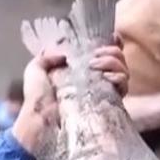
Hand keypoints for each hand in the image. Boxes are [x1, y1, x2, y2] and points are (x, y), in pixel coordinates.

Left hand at [13, 46, 128, 151]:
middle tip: (94, 57)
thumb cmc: (37, 100)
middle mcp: (96, 80)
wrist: (41, 121)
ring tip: (95, 66)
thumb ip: (47, 56)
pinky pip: (124, 86)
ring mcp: (105, 92)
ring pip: (123, 70)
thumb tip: (66, 53)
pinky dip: (119, 77)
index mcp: (81, 70)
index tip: (109, 37)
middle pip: (118, 58)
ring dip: (112, 62)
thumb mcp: (35, 70)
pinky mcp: (110, 104)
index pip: (105, 52)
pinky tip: (107, 77)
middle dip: (110, 51)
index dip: (111, 43)